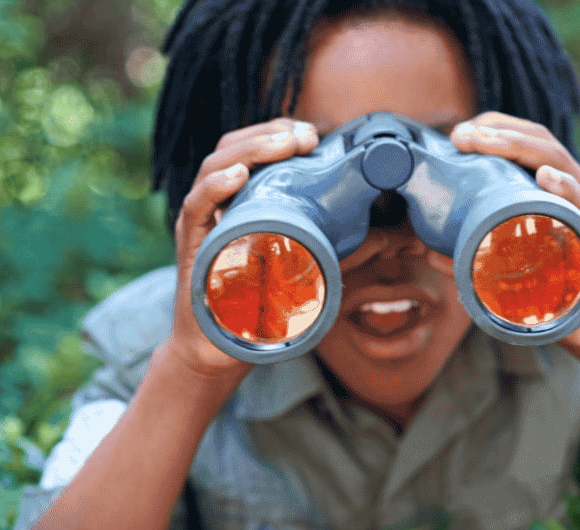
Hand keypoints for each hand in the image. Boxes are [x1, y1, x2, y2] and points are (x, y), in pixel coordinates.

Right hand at [166, 118, 318, 392]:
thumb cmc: (260, 303)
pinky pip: (196, 206)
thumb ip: (337, 250)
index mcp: (240, 199)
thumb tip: (386, 239)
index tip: (314, 133)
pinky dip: (215, 187)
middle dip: (270, 134)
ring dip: (250, 149)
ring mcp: (202, 221)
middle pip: (233, 148)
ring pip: (214, 167)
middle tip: (305, 134)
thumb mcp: (303, 267)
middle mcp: (218, 203)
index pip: (253, 149)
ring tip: (283, 145)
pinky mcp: (192, 245)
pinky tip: (238, 177)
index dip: (279, 133)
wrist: (221, 347)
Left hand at [450, 112, 579, 353]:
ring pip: (561, 165)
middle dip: (499, 132)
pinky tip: (546, 178)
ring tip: (487, 143)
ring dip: (521, 148)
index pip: (531, 141)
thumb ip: (476, 257)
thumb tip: (432, 255)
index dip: (496, 128)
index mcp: (561, 189)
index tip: (460, 132)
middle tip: (461, 135)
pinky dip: (566, 190)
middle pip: (542, 143)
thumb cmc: (557, 291)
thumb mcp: (515, 267)